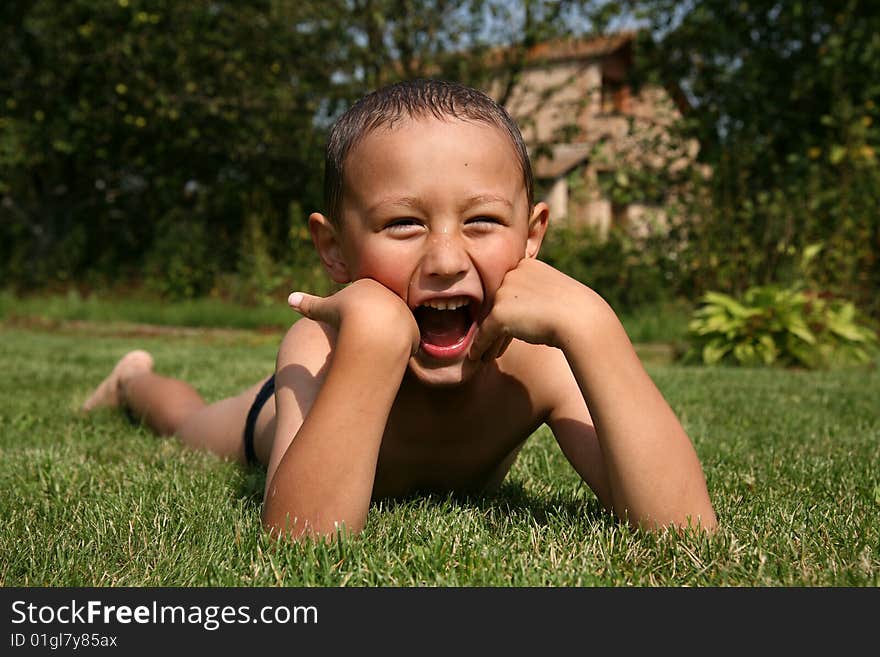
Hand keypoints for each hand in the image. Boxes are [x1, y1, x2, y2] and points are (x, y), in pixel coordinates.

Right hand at [288, 279, 420, 356]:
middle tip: (359, 335)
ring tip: (371, 346)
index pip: (361, 300)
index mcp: (371, 285)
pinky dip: (392, 350)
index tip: (346, 322)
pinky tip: (383, 354)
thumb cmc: (346, 317)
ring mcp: (405, 312)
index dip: (351, 314)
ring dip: (382, 338)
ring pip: (391, 328)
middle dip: (369, 324)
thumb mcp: (324, 309)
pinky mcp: (414, 330)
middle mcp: (392, 295)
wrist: (373, 330)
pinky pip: (402, 342)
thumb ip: (309, 304)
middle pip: (378, 313)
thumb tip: (290, 299)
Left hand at [469, 258, 588, 361]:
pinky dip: (480, 347)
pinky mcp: (499, 313)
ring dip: (488, 339)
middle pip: (498, 304)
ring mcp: (504, 293)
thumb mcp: (555, 294)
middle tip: (492, 345)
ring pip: (490, 320)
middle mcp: (512, 275)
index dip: (509, 312)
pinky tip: (478, 358)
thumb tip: (523, 313)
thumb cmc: (576, 312)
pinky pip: (484, 333)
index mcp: (526, 266)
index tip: (509, 329)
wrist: (582, 320)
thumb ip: (537, 296)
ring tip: (487, 356)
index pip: (511, 290)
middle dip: (496, 326)